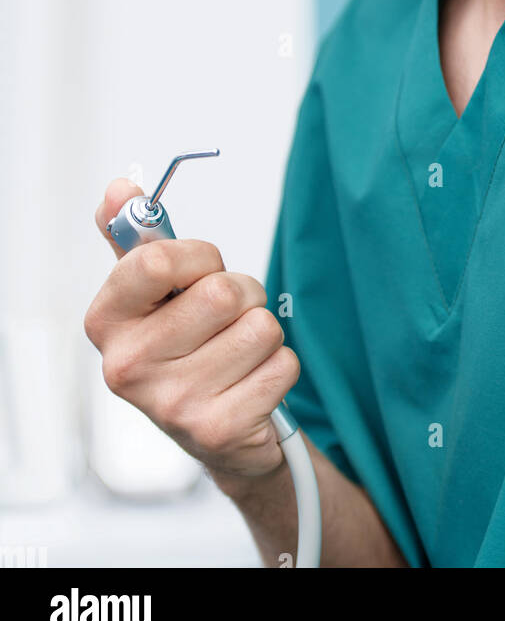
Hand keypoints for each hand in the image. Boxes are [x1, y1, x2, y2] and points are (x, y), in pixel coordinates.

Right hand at [84, 179, 299, 479]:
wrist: (216, 431)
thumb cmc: (186, 347)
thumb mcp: (153, 292)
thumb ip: (134, 236)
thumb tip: (119, 189)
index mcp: (106, 321)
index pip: (157, 261)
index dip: (198, 256)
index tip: (199, 270)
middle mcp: (128, 367)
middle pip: (222, 292)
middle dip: (242, 294)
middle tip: (225, 319)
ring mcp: (172, 404)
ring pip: (260, 327)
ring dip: (262, 332)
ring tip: (237, 353)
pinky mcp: (219, 431)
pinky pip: (283, 364)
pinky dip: (279, 368)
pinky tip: (251, 383)